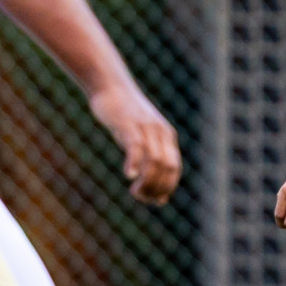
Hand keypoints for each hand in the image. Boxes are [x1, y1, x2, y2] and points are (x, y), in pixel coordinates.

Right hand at [89, 82, 181, 204]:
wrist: (111, 85)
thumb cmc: (123, 116)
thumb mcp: (140, 136)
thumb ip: (148, 157)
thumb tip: (156, 189)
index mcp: (166, 136)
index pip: (174, 169)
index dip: (166, 187)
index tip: (152, 199)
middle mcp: (160, 132)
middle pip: (168, 167)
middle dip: (157, 187)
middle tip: (141, 197)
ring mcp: (146, 127)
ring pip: (155, 160)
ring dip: (147, 181)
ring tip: (135, 192)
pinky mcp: (129, 124)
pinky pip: (136, 147)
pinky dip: (135, 163)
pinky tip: (129, 175)